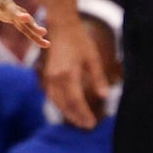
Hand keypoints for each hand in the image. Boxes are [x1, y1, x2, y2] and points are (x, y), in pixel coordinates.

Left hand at [0, 0, 48, 47]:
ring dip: (30, 24)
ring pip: (18, 14)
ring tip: (44, 35)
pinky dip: (32, 30)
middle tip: (27, 18)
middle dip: (17, 12)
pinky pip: (21, 22)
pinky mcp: (7, 11)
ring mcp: (2, 4)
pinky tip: (44, 41)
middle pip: (6, 5)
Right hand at [39, 14, 110, 130]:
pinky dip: (61, 105)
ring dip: (68, 113)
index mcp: (68, 73)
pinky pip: (52, 96)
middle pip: (65, 105)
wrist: (61, 26)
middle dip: (76, 117)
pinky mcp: (47, 76)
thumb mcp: (92, 57)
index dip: (83, 114)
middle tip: (88, 126)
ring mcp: (49, 77)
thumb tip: (105, 97)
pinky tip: (70, 109)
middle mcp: (56, 78)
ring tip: (80, 121)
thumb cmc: (79, 40)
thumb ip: (98, 78)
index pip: (76, 101)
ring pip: (57, 102)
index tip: (92, 123)